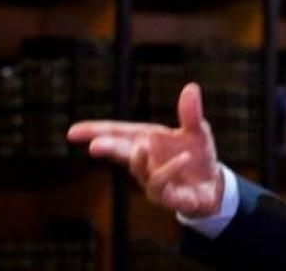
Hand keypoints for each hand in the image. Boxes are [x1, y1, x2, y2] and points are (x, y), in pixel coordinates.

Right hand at [67, 82, 223, 217]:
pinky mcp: (169, 197)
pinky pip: (164, 185)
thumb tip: (191, 87)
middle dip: (109, 148)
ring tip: (141, 147)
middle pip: (122, 152)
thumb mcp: (197, 130)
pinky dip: (171, 170)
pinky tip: (184, 158)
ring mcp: (154, 180)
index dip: (96, 131)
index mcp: (147, 140)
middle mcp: (146, 160)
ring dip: (138, 161)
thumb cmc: (197, 154)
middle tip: (94, 146)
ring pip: (140, 172)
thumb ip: (191, 113)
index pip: (118, 133)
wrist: (212, 185)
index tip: (73, 132)